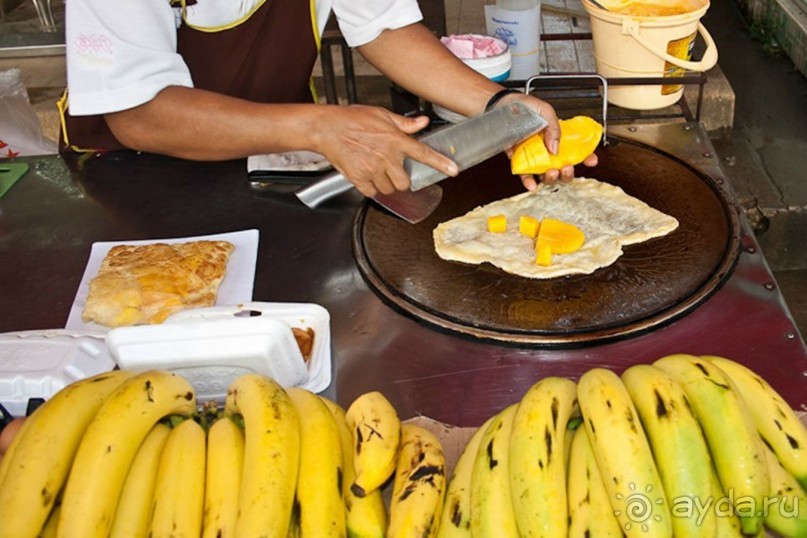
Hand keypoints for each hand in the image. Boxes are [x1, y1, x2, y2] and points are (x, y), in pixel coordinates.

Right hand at [313, 105, 457, 197]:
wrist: (327, 128)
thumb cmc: (352, 119)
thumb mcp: (382, 115)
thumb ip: (404, 123)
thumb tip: (422, 123)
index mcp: (395, 140)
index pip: (423, 153)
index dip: (440, 163)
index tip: (453, 170)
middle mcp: (387, 156)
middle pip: (405, 182)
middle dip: (401, 179)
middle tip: (392, 170)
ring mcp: (373, 169)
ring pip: (389, 189)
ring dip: (385, 184)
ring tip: (375, 169)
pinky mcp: (359, 178)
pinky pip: (372, 192)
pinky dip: (371, 187)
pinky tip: (365, 174)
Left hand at [498, 92, 598, 188]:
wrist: (501, 106)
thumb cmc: (525, 107)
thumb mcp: (545, 111)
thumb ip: (554, 128)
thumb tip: (556, 149)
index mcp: (558, 137)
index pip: (576, 150)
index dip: (586, 157)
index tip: (591, 161)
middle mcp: (548, 150)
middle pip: (563, 168)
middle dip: (568, 173)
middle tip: (566, 168)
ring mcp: (535, 157)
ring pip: (546, 175)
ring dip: (552, 178)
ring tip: (551, 172)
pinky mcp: (520, 161)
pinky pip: (526, 175)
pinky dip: (529, 182)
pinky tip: (532, 185)